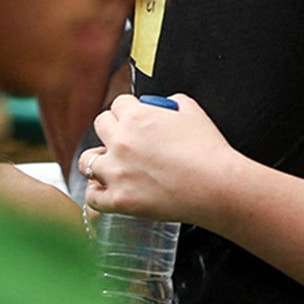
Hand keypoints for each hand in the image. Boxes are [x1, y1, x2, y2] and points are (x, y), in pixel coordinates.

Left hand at [84, 93, 234, 224]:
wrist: (216, 186)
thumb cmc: (208, 151)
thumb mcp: (194, 112)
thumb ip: (173, 103)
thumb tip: (166, 106)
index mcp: (137, 117)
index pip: (118, 104)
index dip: (129, 111)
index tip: (134, 118)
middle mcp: (121, 142)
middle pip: (100, 126)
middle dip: (112, 130)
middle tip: (126, 140)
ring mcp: (117, 172)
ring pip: (88, 161)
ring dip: (99, 161)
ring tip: (113, 167)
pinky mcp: (119, 200)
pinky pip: (93, 197)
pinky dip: (98, 193)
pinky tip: (107, 191)